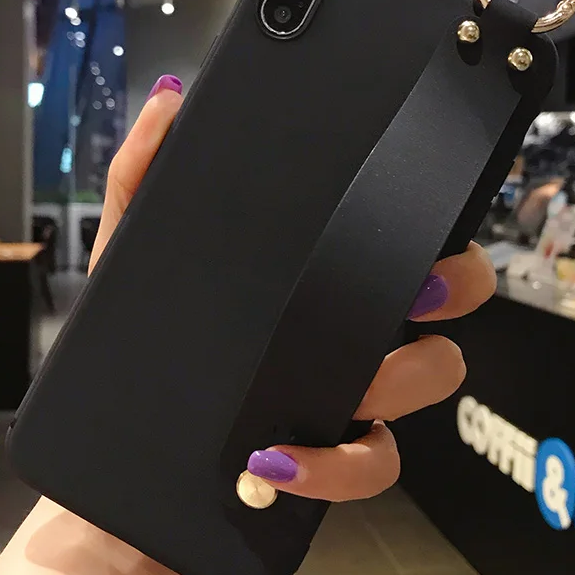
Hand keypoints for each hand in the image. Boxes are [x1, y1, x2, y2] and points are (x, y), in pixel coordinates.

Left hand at [95, 74, 495, 502]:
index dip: (432, 218)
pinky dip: (337, 466)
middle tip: (419, 286)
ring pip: (431, 376)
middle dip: (458, 283)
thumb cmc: (130, 358)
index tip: (426, 207)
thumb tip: (171, 100)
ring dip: (400, 378)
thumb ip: (140, 181)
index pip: (396, 233)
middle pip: (450, 296)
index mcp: (312, 277)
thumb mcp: (125, 263)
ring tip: (339, 388)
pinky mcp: (332, 463)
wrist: (116, 474)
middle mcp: (345, 330)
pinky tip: (274, 459)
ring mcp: (347, 398)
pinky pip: (375, 465)